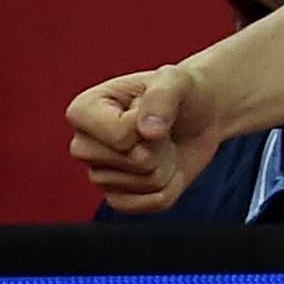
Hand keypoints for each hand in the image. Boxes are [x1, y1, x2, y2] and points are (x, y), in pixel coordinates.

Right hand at [66, 62, 213, 212]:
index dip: (152, 123)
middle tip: (162, 127)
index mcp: (83, 111)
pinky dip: (173, 184)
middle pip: (135, 161)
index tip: (153, 107)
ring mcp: (99, 176)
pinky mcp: (119, 199)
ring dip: (169, 162)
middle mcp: (83, 146)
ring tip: (164, 142)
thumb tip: (148, 132)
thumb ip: (162, 97)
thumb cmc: (183, 91)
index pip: (121, 136)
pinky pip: (154, 203)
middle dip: (162, 144)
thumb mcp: (177, 79)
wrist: (200, 114)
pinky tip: (167, 164)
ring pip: (148, 182)